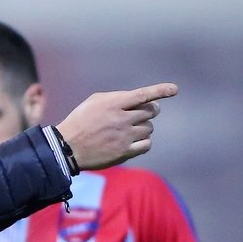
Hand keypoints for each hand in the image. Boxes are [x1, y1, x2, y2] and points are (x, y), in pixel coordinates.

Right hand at [54, 83, 177, 169]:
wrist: (68, 147)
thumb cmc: (80, 121)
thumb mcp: (94, 102)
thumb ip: (117, 98)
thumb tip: (138, 100)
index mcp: (113, 103)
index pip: (143, 95)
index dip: (160, 90)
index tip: (174, 89)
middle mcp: (121, 119)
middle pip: (150, 112)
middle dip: (149, 111)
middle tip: (141, 114)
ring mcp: (124, 136)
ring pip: (149, 128)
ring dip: (143, 127)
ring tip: (129, 130)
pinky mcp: (124, 152)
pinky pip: (147, 144)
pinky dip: (144, 142)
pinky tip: (134, 141)